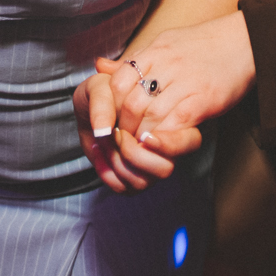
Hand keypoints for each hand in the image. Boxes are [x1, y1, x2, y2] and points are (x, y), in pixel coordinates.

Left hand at [74, 65, 178, 192]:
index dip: (169, 144)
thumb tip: (103, 131)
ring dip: (119, 163)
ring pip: (144, 182)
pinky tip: (97, 149)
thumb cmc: (101, 92)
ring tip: (103, 140)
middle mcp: (162, 148)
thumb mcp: (99, 88)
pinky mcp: (129, 176)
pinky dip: (106, 171)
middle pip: (164, 169)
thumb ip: (103, 103)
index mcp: (170, 119)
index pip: (189, 141)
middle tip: (116, 133)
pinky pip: (123, 187)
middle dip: (134, 153)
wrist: (86, 105)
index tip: (145, 137)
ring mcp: (146, 165)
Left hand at [89, 10, 257, 189]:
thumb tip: (99, 65)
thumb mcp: (165, 43)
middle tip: (123, 138)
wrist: (245, 40)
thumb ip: (134, 59)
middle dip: (124, 125)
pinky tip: (158, 142)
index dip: (111, 103)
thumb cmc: (204, 44)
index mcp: (156, 49)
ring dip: (141, 134)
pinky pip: (177, 121)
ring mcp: (187, 81)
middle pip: (132, 101)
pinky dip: (163, 136)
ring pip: (151, 114)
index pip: (119, 79)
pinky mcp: (205, 98)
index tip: (113, 117)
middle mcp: (168, 64)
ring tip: (139, 144)